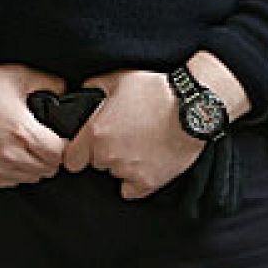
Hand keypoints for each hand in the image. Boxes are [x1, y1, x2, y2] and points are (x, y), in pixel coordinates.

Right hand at [0, 64, 67, 186]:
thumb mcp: (21, 76)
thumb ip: (51, 84)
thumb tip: (65, 92)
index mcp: (23, 132)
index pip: (59, 154)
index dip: (64, 145)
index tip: (60, 138)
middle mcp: (9, 155)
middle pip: (47, 169)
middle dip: (51, 155)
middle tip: (45, 141)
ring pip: (29, 178)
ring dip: (34, 165)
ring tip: (28, 147)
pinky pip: (9, 182)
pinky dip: (15, 172)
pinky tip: (12, 155)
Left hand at [62, 69, 203, 199]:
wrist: (195, 106)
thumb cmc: (159, 89)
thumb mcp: (123, 77)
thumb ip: (95, 85)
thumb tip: (83, 91)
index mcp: (96, 133)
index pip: (72, 158)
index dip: (81, 151)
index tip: (92, 146)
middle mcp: (107, 155)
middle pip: (97, 163)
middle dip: (107, 152)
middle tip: (128, 135)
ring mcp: (128, 171)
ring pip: (117, 174)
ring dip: (125, 163)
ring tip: (145, 144)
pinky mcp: (148, 182)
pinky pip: (133, 189)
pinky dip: (137, 181)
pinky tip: (148, 164)